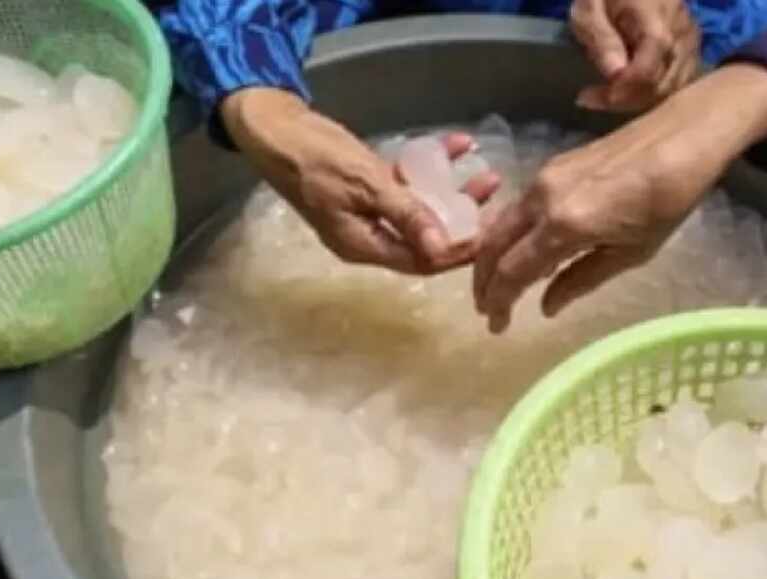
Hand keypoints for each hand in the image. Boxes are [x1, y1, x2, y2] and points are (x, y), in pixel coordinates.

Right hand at [222, 88, 499, 273]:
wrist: (274, 128)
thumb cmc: (316, 158)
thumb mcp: (365, 185)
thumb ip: (405, 215)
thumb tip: (441, 249)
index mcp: (363, 246)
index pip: (421, 262)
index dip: (456, 253)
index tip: (489, 236)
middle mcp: (368, 235)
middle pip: (424, 238)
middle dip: (461, 222)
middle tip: (492, 203)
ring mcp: (367, 211)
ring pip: (419, 210)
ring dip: (452, 193)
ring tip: (485, 175)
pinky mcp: (366, 187)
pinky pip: (406, 184)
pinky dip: (429, 168)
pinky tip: (456, 146)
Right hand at [474, 64, 766, 331]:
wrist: (684, 136)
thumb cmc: (668, 202)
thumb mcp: (630, 253)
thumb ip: (581, 280)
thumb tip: (546, 307)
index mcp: (563, 225)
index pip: (513, 271)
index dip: (500, 302)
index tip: (497, 326)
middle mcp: (542, 199)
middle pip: (494, 245)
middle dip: (484, 281)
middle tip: (487, 308)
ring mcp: (544, 178)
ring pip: (501, 224)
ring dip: (493, 256)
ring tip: (500, 284)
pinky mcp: (552, 166)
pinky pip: (518, 207)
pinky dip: (511, 234)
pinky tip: (526, 251)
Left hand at [569, 0, 700, 111]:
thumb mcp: (590, 9)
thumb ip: (602, 39)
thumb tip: (616, 74)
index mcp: (658, 23)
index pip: (646, 72)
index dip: (619, 92)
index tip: (588, 97)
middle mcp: (683, 36)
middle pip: (660, 86)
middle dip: (624, 99)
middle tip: (591, 98)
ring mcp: (691, 44)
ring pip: (671, 90)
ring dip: (637, 100)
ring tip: (607, 94)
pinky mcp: (692, 50)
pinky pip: (677, 83)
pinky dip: (653, 93)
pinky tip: (629, 90)